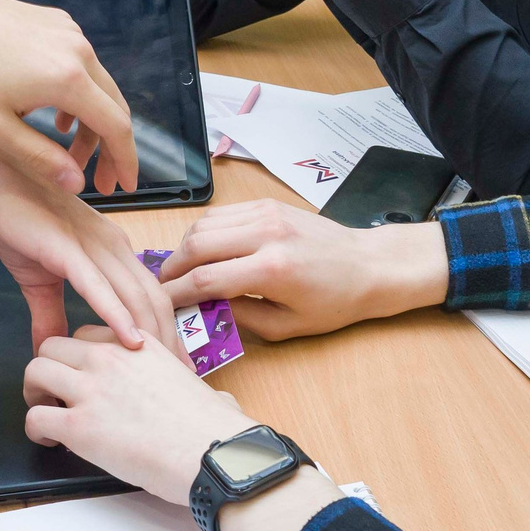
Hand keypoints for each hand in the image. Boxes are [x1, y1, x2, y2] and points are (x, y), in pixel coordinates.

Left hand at [0, 0, 136, 195]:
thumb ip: (39, 158)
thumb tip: (77, 184)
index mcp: (68, 78)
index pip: (117, 127)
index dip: (125, 161)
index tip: (124, 188)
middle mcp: (78, 49)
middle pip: (114, 105)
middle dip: (111, 147)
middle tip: (100, 180)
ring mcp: (68, 31)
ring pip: (98, 84)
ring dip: (91, 121)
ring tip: (69, 152)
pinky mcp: (56, 21)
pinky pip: (81, 63)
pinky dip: (79, 94)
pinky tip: (57, 115)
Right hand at [0, 147, 178, 353]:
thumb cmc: (17, 220)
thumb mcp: (38, 280)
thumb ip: (50, 314)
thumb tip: (47, 352)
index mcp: (113, 251)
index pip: (151, 297)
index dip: (166, 333)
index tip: (173, 368)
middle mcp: (113, 245)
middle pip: (153, 300)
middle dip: (168, 342)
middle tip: (176, 381)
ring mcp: (93, 244)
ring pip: (134, 295)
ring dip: (150, 335)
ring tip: (160, 373)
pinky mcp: (67, 246)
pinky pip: (98, 284)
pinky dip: (117, 314)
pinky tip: (128, 340)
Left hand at [22, 327, 257, 504]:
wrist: (213, 453)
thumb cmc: (212, 428)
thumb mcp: (200, 388)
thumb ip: (196, 389)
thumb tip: (220, 402)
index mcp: (137, 344)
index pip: (88, 333)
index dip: (80, 357)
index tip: (84, 376)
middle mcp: (109, 358)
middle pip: (53, 346)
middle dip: (49, 368)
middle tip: (56, 393)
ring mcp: (91, 390)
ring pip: (35, 372)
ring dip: (35, 392)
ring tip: (46, 412)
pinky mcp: (78, 426)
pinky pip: (35, 417)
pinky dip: (35, 430)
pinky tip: (50, 440)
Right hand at [158, 201, 443, 338]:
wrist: (368, 265)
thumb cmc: (334, 302)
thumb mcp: (287, 326)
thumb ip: (240, 317)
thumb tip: (203, 308)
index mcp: (272, 269)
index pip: (205, 279)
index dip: (175, 294)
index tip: (161, 305)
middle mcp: (265, 234)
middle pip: (196, 245)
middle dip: (172, 267)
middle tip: (164, 286)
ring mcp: (266, 213)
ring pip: (204, 223)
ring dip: (184, 247)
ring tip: (180, 269)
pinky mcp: (267, 204)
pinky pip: (222, 213)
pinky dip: (204, 231)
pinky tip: (203, 249)